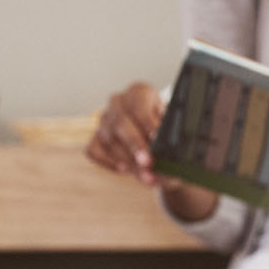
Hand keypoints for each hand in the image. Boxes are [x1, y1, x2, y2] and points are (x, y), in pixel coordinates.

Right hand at [88, 82, 218, 222]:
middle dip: (135, 145)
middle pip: (121, 122)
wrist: (154, 139)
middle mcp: (118, 102)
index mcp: (139, 92)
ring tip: (146, 176)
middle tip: (148, 162)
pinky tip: (125, 169)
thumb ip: (172, 138)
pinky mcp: (95, 137)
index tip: (157, 138)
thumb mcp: (174, 129)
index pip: (140, 105)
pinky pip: (95, 151)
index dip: (148, 123)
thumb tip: (174, 157)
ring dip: (127, 160)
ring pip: (109, 139)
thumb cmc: (165, 131)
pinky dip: (109, 162)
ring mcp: (103, 120)